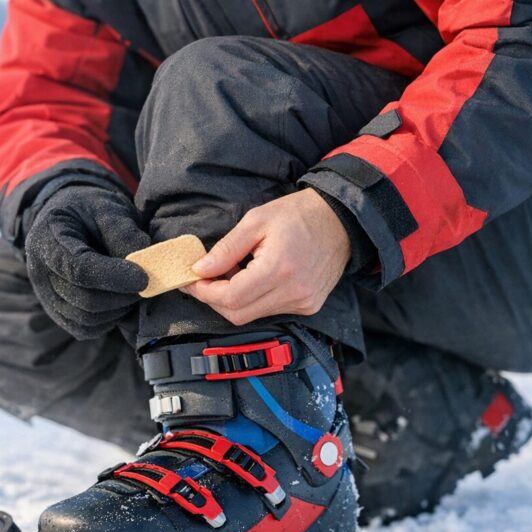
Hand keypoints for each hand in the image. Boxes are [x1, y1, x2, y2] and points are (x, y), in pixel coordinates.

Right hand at [25, 184, 149, 339]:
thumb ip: (124, 234)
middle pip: (83, 299)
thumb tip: (146, 266)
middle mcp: (39, 271)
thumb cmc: (88, 211)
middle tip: (147, 285)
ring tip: (134, 290)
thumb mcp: (106, 208)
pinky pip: (85, 329)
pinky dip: (109, 321)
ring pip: (86, 319)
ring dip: (118, 310)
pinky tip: (121, 301)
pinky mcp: (58, 313)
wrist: (70, 221)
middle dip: (122, 296)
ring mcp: (46, 296)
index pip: (78, 268)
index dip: (114, 277)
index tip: (144, 278)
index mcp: (46, 238)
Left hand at [183, 188, 349, 325]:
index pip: (231, 297)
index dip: (205, 292)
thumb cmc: (298, 215)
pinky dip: (253, 300)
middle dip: (214, 299)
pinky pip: (269, 312)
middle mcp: (293, 292)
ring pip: (252, 315)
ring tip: (231, 274)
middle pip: (238, 314)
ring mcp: (303, 303)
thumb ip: (226, 249)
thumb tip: (200, 270)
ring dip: (233, 300)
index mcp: (279, 268)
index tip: (191, 280)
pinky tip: (252, 280)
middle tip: (203, 280)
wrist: (340, 220)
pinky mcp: (308, 306)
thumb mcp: (256, 220)